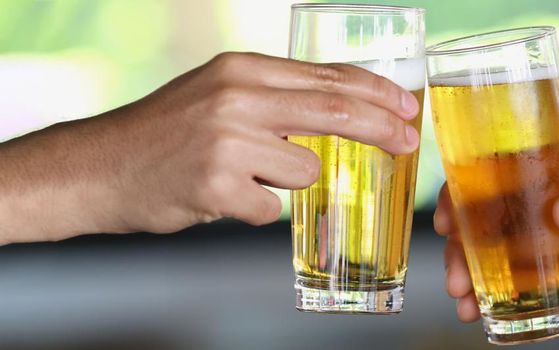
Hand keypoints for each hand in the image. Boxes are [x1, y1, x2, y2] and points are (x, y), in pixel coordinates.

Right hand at [0, 52, 419, 239]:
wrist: (96, 167)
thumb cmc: (165, 133)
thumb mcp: (220, 93)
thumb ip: (277, 98)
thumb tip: (348, 112)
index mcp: (242, 69)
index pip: (329, 77)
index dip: (377, 93)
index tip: (407, 107)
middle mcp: (237, 97)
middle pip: (336, 111)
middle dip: (382, 128)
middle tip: (408, 141)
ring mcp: (227, 141)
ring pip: (305, 170)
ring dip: (285, 180)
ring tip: (238, 173)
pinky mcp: (217, 184)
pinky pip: (269, 207)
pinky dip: (252, 208)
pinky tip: (216, 195)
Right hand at [434, 139, 558, 321]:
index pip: (501, 163)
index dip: (465, 185)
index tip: (449, 215)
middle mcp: (547, 193)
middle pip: (487, 210)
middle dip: (461, 241)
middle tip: (455, 273)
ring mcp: (550, 230)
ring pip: (495, 246)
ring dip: (471, 270)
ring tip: (463, 300)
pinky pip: (520, 276)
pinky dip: (497, 293)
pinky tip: (480, 314)